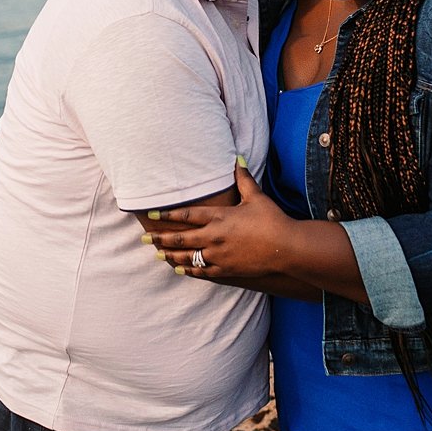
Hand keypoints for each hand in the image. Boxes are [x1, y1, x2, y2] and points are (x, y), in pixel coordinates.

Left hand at [145, 161, 296, 278]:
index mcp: (219, 217)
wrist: (286, 248)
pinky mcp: (226, 269)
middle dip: (161, 238)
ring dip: (171, 255)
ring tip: (157, 254)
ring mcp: (219, 255)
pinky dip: (188, 270)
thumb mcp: (256, 196)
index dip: (167, 215)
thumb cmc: (272, 220)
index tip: (151, 215)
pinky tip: (179, 270)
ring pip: (188, 257)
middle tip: (145, 238)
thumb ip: (243, 179)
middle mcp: (214, 237)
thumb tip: (237, 159)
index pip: (186, 215)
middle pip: (181, 238)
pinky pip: (202, 271)